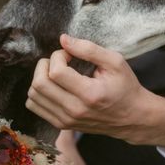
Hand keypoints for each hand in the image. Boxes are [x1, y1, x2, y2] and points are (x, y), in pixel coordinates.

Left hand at [26, 34, 164, 149]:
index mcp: (89, 94)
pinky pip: (35, 106)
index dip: (58, 56)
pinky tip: (54, 85)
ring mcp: (66, 120)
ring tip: (56, 72)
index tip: (69, 54)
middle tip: (59, 61)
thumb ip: (88, 49)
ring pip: (33, 96)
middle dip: (44, 65)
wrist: (132, 117)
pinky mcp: (61, 124)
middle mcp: (74, 110)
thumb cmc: (125, 87)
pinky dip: (39, 92)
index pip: (56, 72)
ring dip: (40, 77)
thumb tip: (63, 39)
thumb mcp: (115, 62)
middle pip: (39, 84)